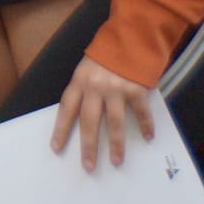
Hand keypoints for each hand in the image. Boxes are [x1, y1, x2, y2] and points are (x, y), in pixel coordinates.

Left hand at [53, 55, 155, 169]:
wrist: (128, 38)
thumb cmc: (105, 58)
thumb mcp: (86, 69)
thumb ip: (83, 90)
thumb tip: (78, 119)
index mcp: (79, 82)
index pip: (66, 109)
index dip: (60, 129)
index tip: (56, 148)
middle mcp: (95, 87)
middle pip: (88, 121)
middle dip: (88, 146)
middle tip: (88, 166)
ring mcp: (116, 88)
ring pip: (114, 122)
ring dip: (116, 144)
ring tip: (117, 161)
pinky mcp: (136, 89)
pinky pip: (141, 112)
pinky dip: (145, 125)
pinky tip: (148, 137)